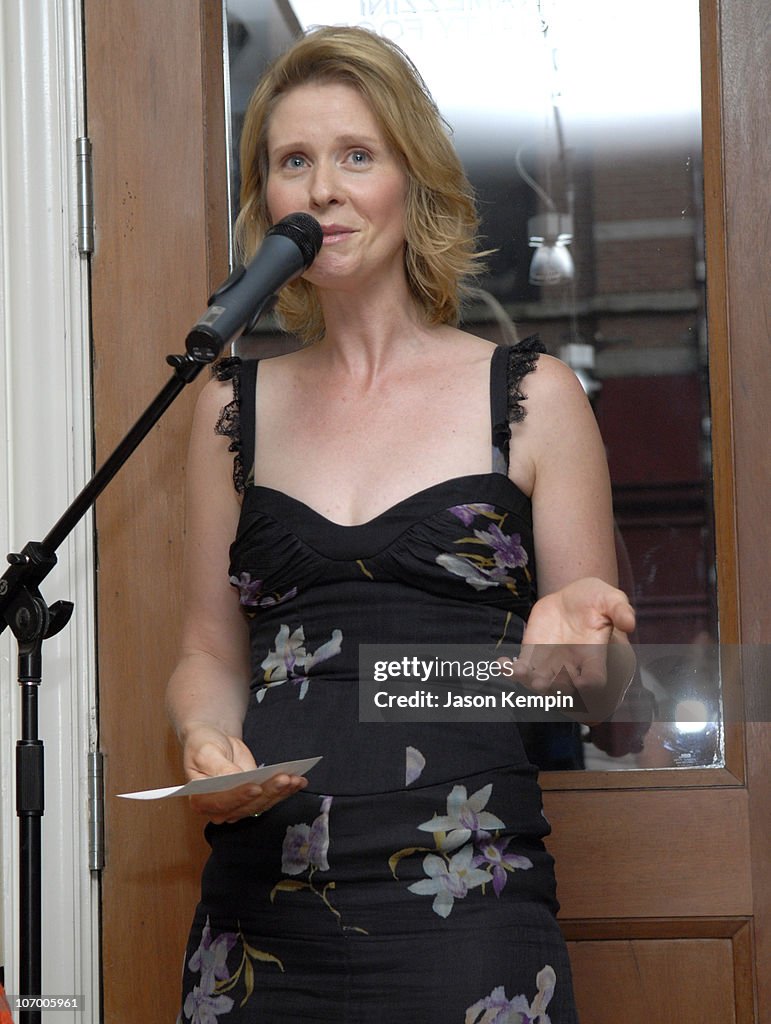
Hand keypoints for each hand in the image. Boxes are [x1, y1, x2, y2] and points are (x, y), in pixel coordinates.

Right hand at [181, 724, 307, 823]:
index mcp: (201, 799)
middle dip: (268, 792)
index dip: (240, 796)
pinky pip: (270, 797)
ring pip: (262, 803)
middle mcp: (220, 808)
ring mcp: (238, 805)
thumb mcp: (206, 751)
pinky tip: (298, 781)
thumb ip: (218, 767)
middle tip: (284, 779)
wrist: (214, 743)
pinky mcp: (253, 799)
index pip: (222, 802)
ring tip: (294, 779)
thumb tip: (234, 778)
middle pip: (247, 805)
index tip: (256, 787)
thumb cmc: (204, 745)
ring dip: (280, 792)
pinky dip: (286, 791)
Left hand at [505, 577, 635, 721]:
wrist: (572, 596)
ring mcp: (551, 663)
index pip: (594, 680)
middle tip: (545, 683)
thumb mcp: (611, 597)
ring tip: (520, 672)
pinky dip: (510, 670)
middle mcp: (572, 666)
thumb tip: (630, 622)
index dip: (589, 685)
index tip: (583, 683)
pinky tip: (502, 664)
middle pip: (564, 688)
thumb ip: (620, 609)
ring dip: (528, 682)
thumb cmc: (596, 599)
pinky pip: (521, 669)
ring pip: (539, 682)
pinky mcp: (532, 655)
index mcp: (594, 657)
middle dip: (554, 688)